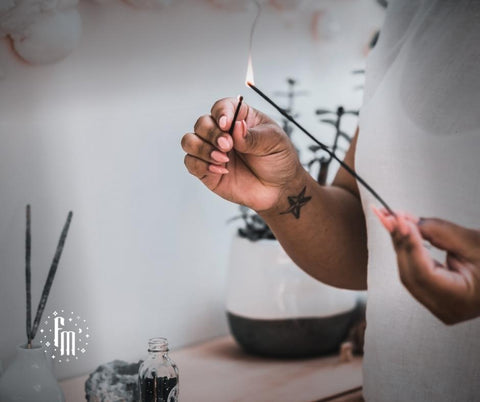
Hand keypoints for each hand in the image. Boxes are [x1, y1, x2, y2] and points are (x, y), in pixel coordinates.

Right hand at [181, 97, 303, 211]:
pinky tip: (221, 171)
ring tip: (222, 159)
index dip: (220, 113)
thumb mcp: (274, 142)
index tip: (226, 125)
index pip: (221, 107)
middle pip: (201, 123)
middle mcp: (222, 133)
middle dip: (212, 134)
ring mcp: (212, 151)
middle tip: (228, 146)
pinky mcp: (207, 171)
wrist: (279, 189)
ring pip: (189, 141)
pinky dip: (201, 165)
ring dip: (202, 148)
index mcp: (239, 118)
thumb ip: (254, 136)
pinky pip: (191, 163)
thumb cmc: (279, 160)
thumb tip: (236, 127)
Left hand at [372, 207, 479, 324]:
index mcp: (460, 301)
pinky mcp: (433, 295)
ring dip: (399, 243)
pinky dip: (406, 249)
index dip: (410, 245)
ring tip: (389, 218)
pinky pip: (412, 271)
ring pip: (407, 271)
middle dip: (399, 241)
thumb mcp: (476, 243)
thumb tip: (407, 222)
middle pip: (410, 272)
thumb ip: (441, 233)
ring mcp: (437, 305)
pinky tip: (399, 231)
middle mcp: (445, 308)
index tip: (400, 221)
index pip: (424, 273)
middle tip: (388, 215)